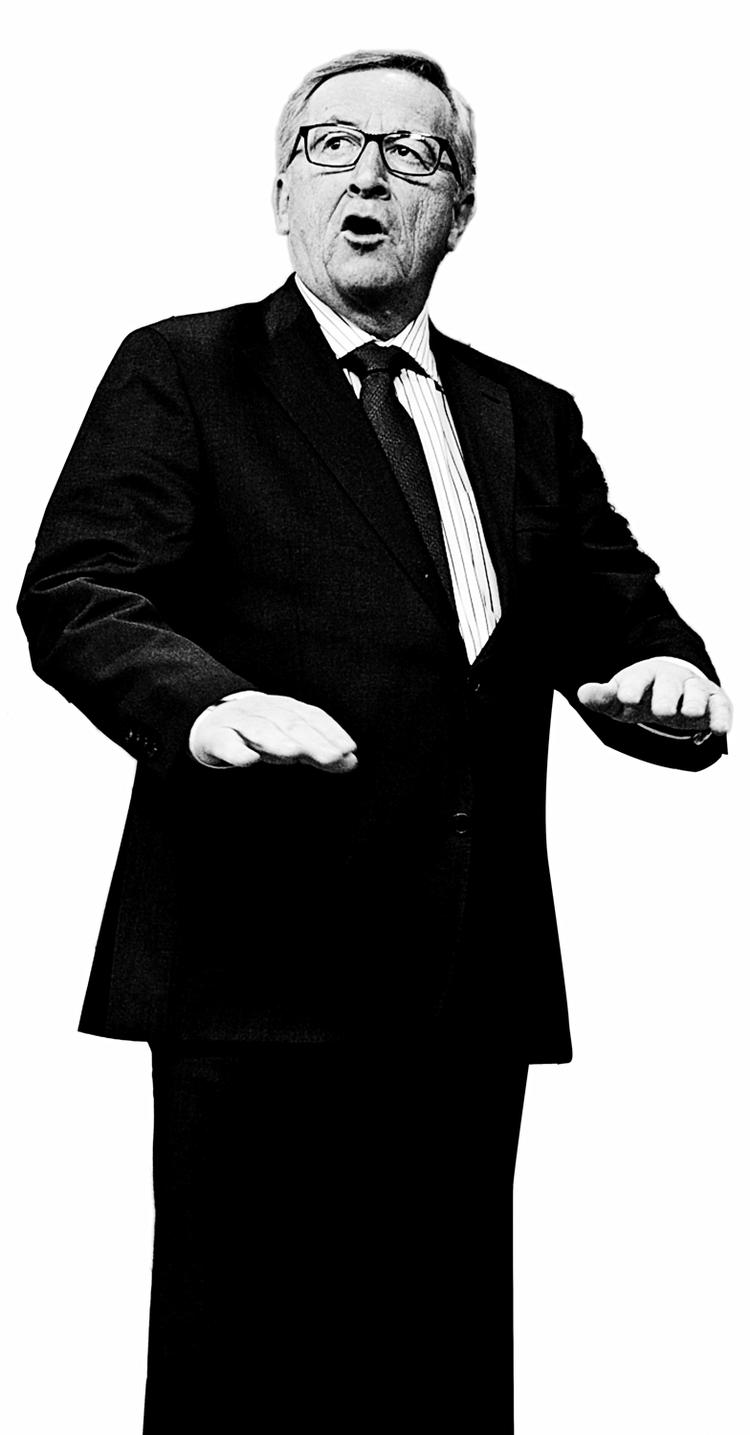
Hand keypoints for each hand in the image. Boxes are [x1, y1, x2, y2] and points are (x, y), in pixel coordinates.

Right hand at [189, 691, 357, 771]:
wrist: (211, 723)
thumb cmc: (260, 734)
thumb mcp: (291, 740)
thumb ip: (320, 751)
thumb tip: (352, 761)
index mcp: (285, 708)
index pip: (311, 716)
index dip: (330, 731)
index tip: (347, 748)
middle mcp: (264, 711)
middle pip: (289, 723)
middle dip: (312, 740)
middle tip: (331, 757)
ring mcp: (239, 722)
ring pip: (260, 730)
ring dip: (278, 740)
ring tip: (294, 754)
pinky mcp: (216, 737)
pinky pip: (226, 743)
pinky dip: (237, 751)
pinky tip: (249, 761)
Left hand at [577, 659, 732, 738]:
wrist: (672, 691)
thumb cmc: (641, 696)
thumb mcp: (619, 700)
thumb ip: (603, 698)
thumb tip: (583, 693)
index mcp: (644, 675)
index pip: (638, 678)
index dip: (633, 687)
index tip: (626, 698)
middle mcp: (671, 679)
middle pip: (669, 685)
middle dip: (666, 697)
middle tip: (662, 712)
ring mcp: (694, 688)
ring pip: (696, 692)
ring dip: (694, 702)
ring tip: (691, 714)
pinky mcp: (715, 701)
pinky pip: (720, 706)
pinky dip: (721, 717)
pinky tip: (720, 730)